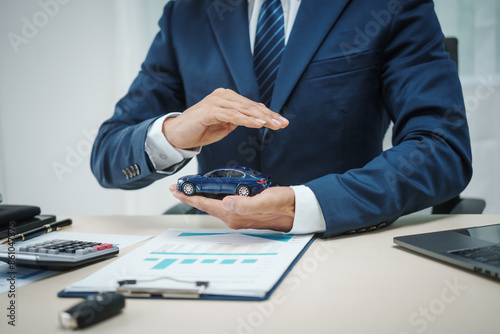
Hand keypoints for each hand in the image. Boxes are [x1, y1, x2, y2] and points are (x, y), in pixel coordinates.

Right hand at [163, 88, 288, 148]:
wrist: (178, 135)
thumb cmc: (201, 130)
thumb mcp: (225, 126)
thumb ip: (239, 119)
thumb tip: (256, 117)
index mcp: (228, 98)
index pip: (252, 106)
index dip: (268, 114)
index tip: (282, 122)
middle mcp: (223, 96)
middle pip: (251, 106)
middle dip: (269, 116)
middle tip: (283, 123)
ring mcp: (216, 101)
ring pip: (244, 109)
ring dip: (260, 117)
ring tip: (274, 124)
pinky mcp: (210, 110)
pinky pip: (232, 115)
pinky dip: (246, 119)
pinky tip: (258, 123)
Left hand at [169, 185, 294, 231]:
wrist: (296, 209)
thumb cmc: (283, 205)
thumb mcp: (265, 201)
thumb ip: (246, 204)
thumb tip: (226, 203)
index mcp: (235, 214)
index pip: (207, 205)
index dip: (190, 196)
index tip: (177, 190)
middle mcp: (234, 217)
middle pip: (206, 206)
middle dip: (191, 196)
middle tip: (177, 188)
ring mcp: (239, 215)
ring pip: (213, 205)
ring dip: (200, 196)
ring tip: (190, 188)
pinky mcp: (244, 210)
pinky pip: (222, 204)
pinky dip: (213, 197)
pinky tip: (212, 191)